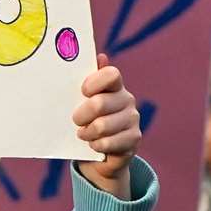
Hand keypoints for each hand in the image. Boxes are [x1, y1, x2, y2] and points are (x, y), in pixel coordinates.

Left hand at [73, 56, 141, 200]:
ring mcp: (132, 119)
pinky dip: (95, 146)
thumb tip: (100, 56)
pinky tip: (94, 145)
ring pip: (101, 126)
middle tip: (76, 120)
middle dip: (81, 115)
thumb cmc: (87, 121)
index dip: (94, 82)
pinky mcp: (134, 139)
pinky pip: (107, 143)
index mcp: (115, 86)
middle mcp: (127, 99)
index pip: (111, 75)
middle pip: (99, 103)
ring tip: (84, 134)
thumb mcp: (82, 101)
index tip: (82, 92)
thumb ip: (88, 80)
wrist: (97, 154)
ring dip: (87, 133)